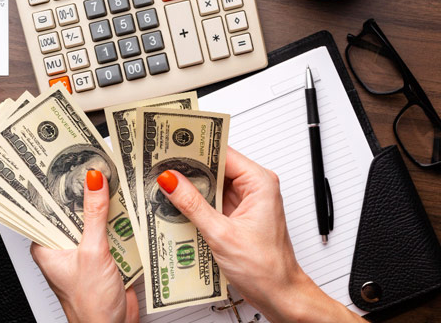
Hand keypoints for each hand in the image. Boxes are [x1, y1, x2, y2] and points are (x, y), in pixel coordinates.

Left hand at [31, 170, 138, 322]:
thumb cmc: (90, 305)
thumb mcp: (93, 252)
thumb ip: (95, 215)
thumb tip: (94, 182)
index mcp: (48, 245)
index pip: (49, 206)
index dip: (59, 184)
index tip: (69, 163)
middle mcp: (64, 246)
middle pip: (75, 209)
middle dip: (88, 191)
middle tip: (98, 166)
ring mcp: (86, 250)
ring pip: (95, 218)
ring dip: (107, 205)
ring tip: (116, 181)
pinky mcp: (105, 255)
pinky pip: (111, 231)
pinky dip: (121, 220)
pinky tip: (129, 208)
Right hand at [156, 147, 363, 322]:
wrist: (278, 294)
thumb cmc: (265, 267)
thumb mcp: (221, 233)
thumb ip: (193, 204)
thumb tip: (171, 180)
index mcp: (260, 182)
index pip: (223, 153)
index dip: (196, 149)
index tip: (172, 147)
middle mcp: (255, 187)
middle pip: (216, 167)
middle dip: (189, 168)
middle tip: (161, 166)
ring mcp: (246, 201)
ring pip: (213, 184)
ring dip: (191, 187)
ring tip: (165, 185)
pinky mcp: (237, 215)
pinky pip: (213, 200)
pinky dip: (197, 202)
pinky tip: (178, 204)